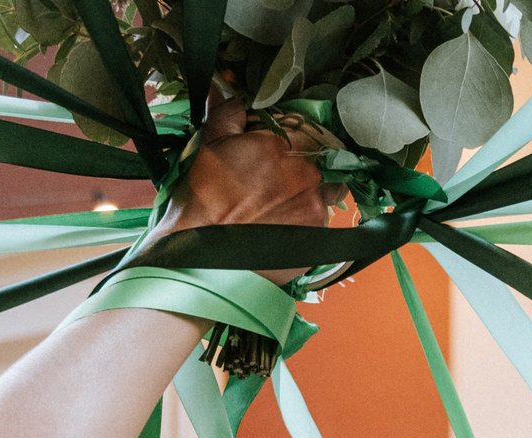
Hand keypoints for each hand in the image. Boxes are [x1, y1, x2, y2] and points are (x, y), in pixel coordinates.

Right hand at [153, 100, 337, 285]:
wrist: (200, 252)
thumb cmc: (201, 197)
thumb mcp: (209, 143)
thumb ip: (229, 112)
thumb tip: (232, 91)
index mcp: (283, 145)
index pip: (310, 128)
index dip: (300, 135)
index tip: (287, 144)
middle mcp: (307, 174)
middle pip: (327, 158)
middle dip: (311, 162)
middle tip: (285, 175)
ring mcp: (315, 209)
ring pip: (331, 191)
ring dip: (315, 190)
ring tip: (287, 201)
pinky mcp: (316, 238)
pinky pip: (323, 222)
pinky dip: (309, 219)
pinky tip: (285, 224)